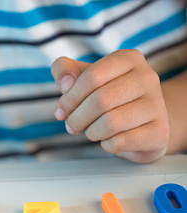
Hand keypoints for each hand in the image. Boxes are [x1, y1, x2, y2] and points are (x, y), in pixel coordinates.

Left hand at [51, 49, 169, 162]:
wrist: (142, 123)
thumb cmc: (107, 98)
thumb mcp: (84, 79)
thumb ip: (65, 71)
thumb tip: (65, 83)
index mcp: (128, 59)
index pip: (92, 77)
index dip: (70, 98)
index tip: (61, 111)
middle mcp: (147, 77)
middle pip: (101, 100)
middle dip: (77, 118)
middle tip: (71, 126)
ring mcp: (157, 104)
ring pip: (110, 122)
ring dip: (91, 132)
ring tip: (91, 131)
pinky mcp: (159, 131)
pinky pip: (120, 141)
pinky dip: (106, 144)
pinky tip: (109, 140)